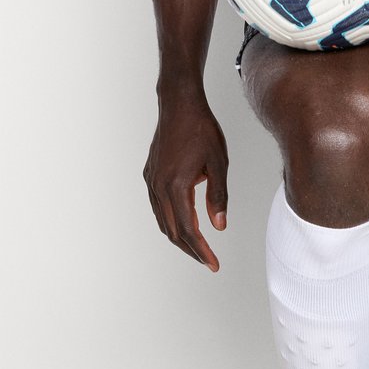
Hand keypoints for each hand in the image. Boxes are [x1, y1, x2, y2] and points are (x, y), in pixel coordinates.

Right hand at [144, 89, 228, 270]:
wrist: (180, 104)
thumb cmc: (201, 129)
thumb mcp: (219, 162)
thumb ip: (218, 196)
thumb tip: (219, 226)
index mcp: (176, 187)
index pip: (188, 231)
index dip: (202, 251)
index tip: (213, 264)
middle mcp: (158, 187)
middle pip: (172, 231)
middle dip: (191, 249)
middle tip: (208, 260)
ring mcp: (151, 181)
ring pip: (162, 221)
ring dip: (179, 237)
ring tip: (198, 246)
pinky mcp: (150, 174)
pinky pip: (157, 206)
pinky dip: (170, 220)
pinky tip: (183, 221)